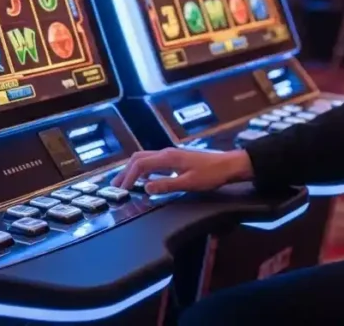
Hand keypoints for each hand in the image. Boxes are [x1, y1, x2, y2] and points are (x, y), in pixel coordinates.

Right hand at [111, 148, 252, 194]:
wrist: (228, 165)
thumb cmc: (211, 174)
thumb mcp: (188, 183)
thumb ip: (166, 185)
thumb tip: (145, 188)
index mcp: (168, 158)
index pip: (140, 164)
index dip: (128, 177)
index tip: (121, 189)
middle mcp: (167, 153)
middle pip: (138, 158)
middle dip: (125, 171)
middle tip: (115, 185)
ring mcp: (171, 154)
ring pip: (145, 158)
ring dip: (133, 169)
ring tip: (125, 182)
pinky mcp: (176, 158)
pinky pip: (153, 161)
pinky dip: (143, 169)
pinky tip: (143, 179)